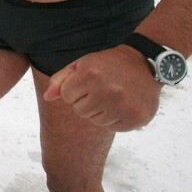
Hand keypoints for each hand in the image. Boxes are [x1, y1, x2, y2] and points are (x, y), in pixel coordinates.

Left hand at [43, 45, 161, 131]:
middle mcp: (108, 91)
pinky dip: (115, 118)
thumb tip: (47, 97)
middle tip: (101, 88)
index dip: (74, 89)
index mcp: (91, 75)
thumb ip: (61, 79)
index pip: (66, 96)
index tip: (87, 81)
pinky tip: (123, 103)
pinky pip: (113, 127)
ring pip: (96, 121)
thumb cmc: (108, 64)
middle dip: (86, 101)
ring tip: (112, 96)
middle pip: (80, 111)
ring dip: (100, 111)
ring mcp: (123, 106)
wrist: (144, 63)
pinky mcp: (136, 118)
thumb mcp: (82, 64)